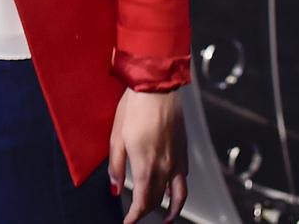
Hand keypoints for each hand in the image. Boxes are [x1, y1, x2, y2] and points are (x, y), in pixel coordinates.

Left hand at [109, 88, 187, 223]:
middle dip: (147, 211)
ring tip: (166, 217)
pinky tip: (174, 188)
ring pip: (178, 194)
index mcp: (146, 166)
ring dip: (172, 209)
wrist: (156, 88)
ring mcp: (177, 160)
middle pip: (158, 200)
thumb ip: (116, 165)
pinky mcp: (183, 151)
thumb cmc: (135, 107)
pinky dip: (179, 189)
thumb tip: (115, 185)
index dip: (134, 216)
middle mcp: (165, 167)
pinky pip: (184, 178)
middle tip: (137, 215)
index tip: (128, 221)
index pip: (142, 203)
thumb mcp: (116, 137)